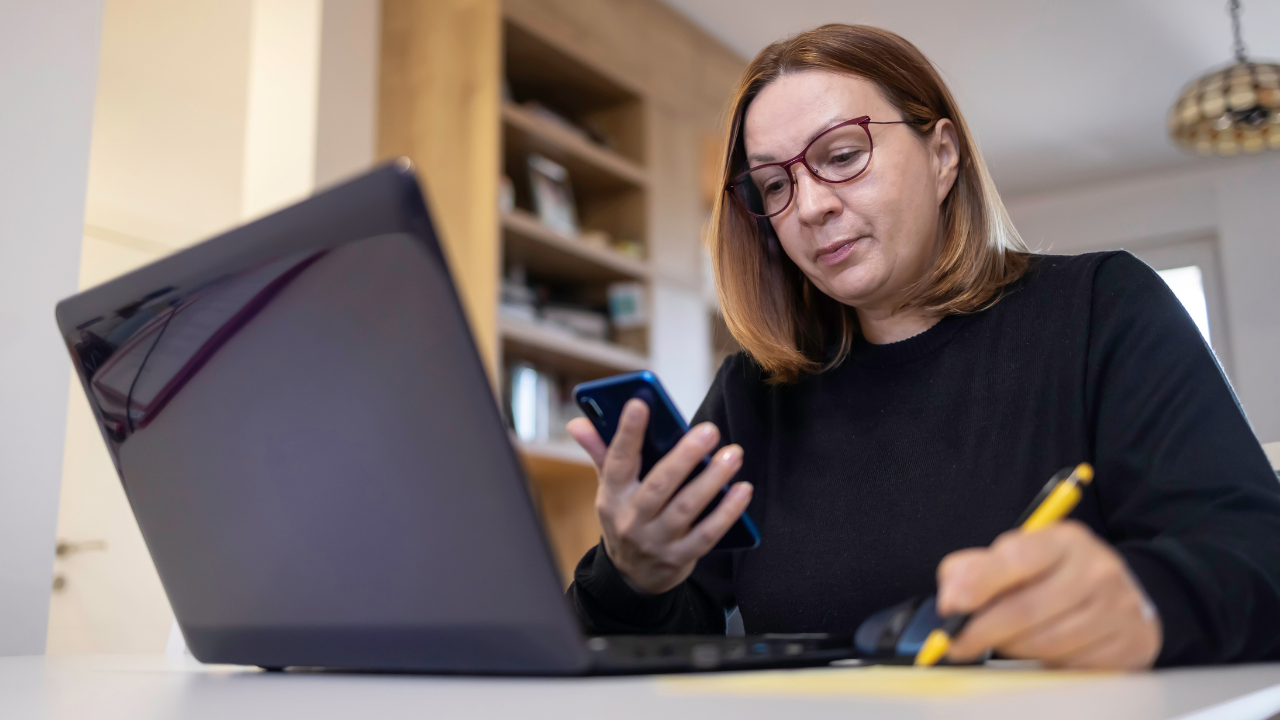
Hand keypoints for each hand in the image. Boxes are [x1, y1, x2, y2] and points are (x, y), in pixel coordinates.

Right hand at [566, 399, 751, 594]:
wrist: (632, 577)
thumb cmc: (626, 518)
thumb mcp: (609, 490)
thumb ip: (601, 453)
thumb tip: (578, 423)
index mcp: (611, 496)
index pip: (617, 460)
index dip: (627, 432)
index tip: (640, 403)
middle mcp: (631, 519)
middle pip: (659, 485)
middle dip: (684, 456)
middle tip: (709, 430)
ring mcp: (656, 542)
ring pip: (686, 508)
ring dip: (712, 480)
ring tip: (732, 455)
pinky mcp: (680, 558)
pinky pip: (707, 535)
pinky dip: (727, 512)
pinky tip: (742, 490)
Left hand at [936, 520, 1161, 669]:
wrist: (1124, 594)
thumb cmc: (1054, 575)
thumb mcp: (1016, 556)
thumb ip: (973, 569)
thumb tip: (950, 600)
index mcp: (1064, 539)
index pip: (1016, 557)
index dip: (978, 584)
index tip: (950, 607)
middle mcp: (1096, 570)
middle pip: (1026, 609)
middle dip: (982, 631)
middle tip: (956, 643)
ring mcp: (1117, 609)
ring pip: (1045, 643)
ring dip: (1010, 648)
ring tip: (1001, 641)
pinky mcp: (1128, 645)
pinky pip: (1069, 666)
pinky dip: (1043, 663)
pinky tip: (1038, 651)